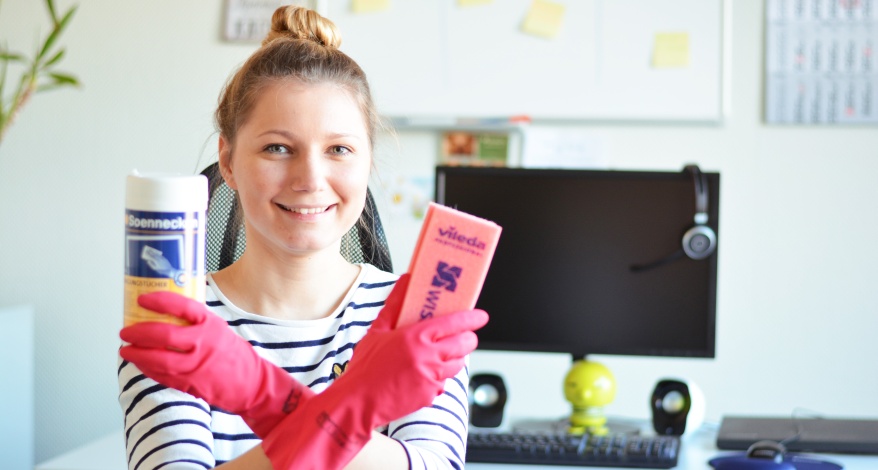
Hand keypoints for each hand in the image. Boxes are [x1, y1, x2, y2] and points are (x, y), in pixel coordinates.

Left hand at [119, 292, 311, 436]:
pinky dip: (147, 368)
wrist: (250, 384)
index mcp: (210, 326)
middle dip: (139, 332)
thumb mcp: (218, 329)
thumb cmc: (234, 355)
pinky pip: (161, 375)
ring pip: (157, 359)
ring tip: (125, 349)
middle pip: (163, 335)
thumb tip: (167, 309)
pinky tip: (140, 363)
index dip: (159, 301)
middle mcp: (202, 344)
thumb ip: (196, 322)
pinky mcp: (189, 383)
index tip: (142, 299)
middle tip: (126, 331)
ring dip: (137, 354)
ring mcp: (195, 366)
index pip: (182, 307)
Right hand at [260, 274, 488, 469]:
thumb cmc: (365, 367)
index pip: (455, 323)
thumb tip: (405, 280)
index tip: (481, 316)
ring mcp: (431, 378)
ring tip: (439, 356)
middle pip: (465, 344)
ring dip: (454, 359)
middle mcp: (428, 357)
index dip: (472, 318)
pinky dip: (438, 378)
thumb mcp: (377, 330)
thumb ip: (395, 304)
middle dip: (468, 339)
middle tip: (463, 336)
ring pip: (458, 365)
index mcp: (416, 337)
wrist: (357, 402)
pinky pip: (444, 383)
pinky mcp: (430, 395)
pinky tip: (422, 375)